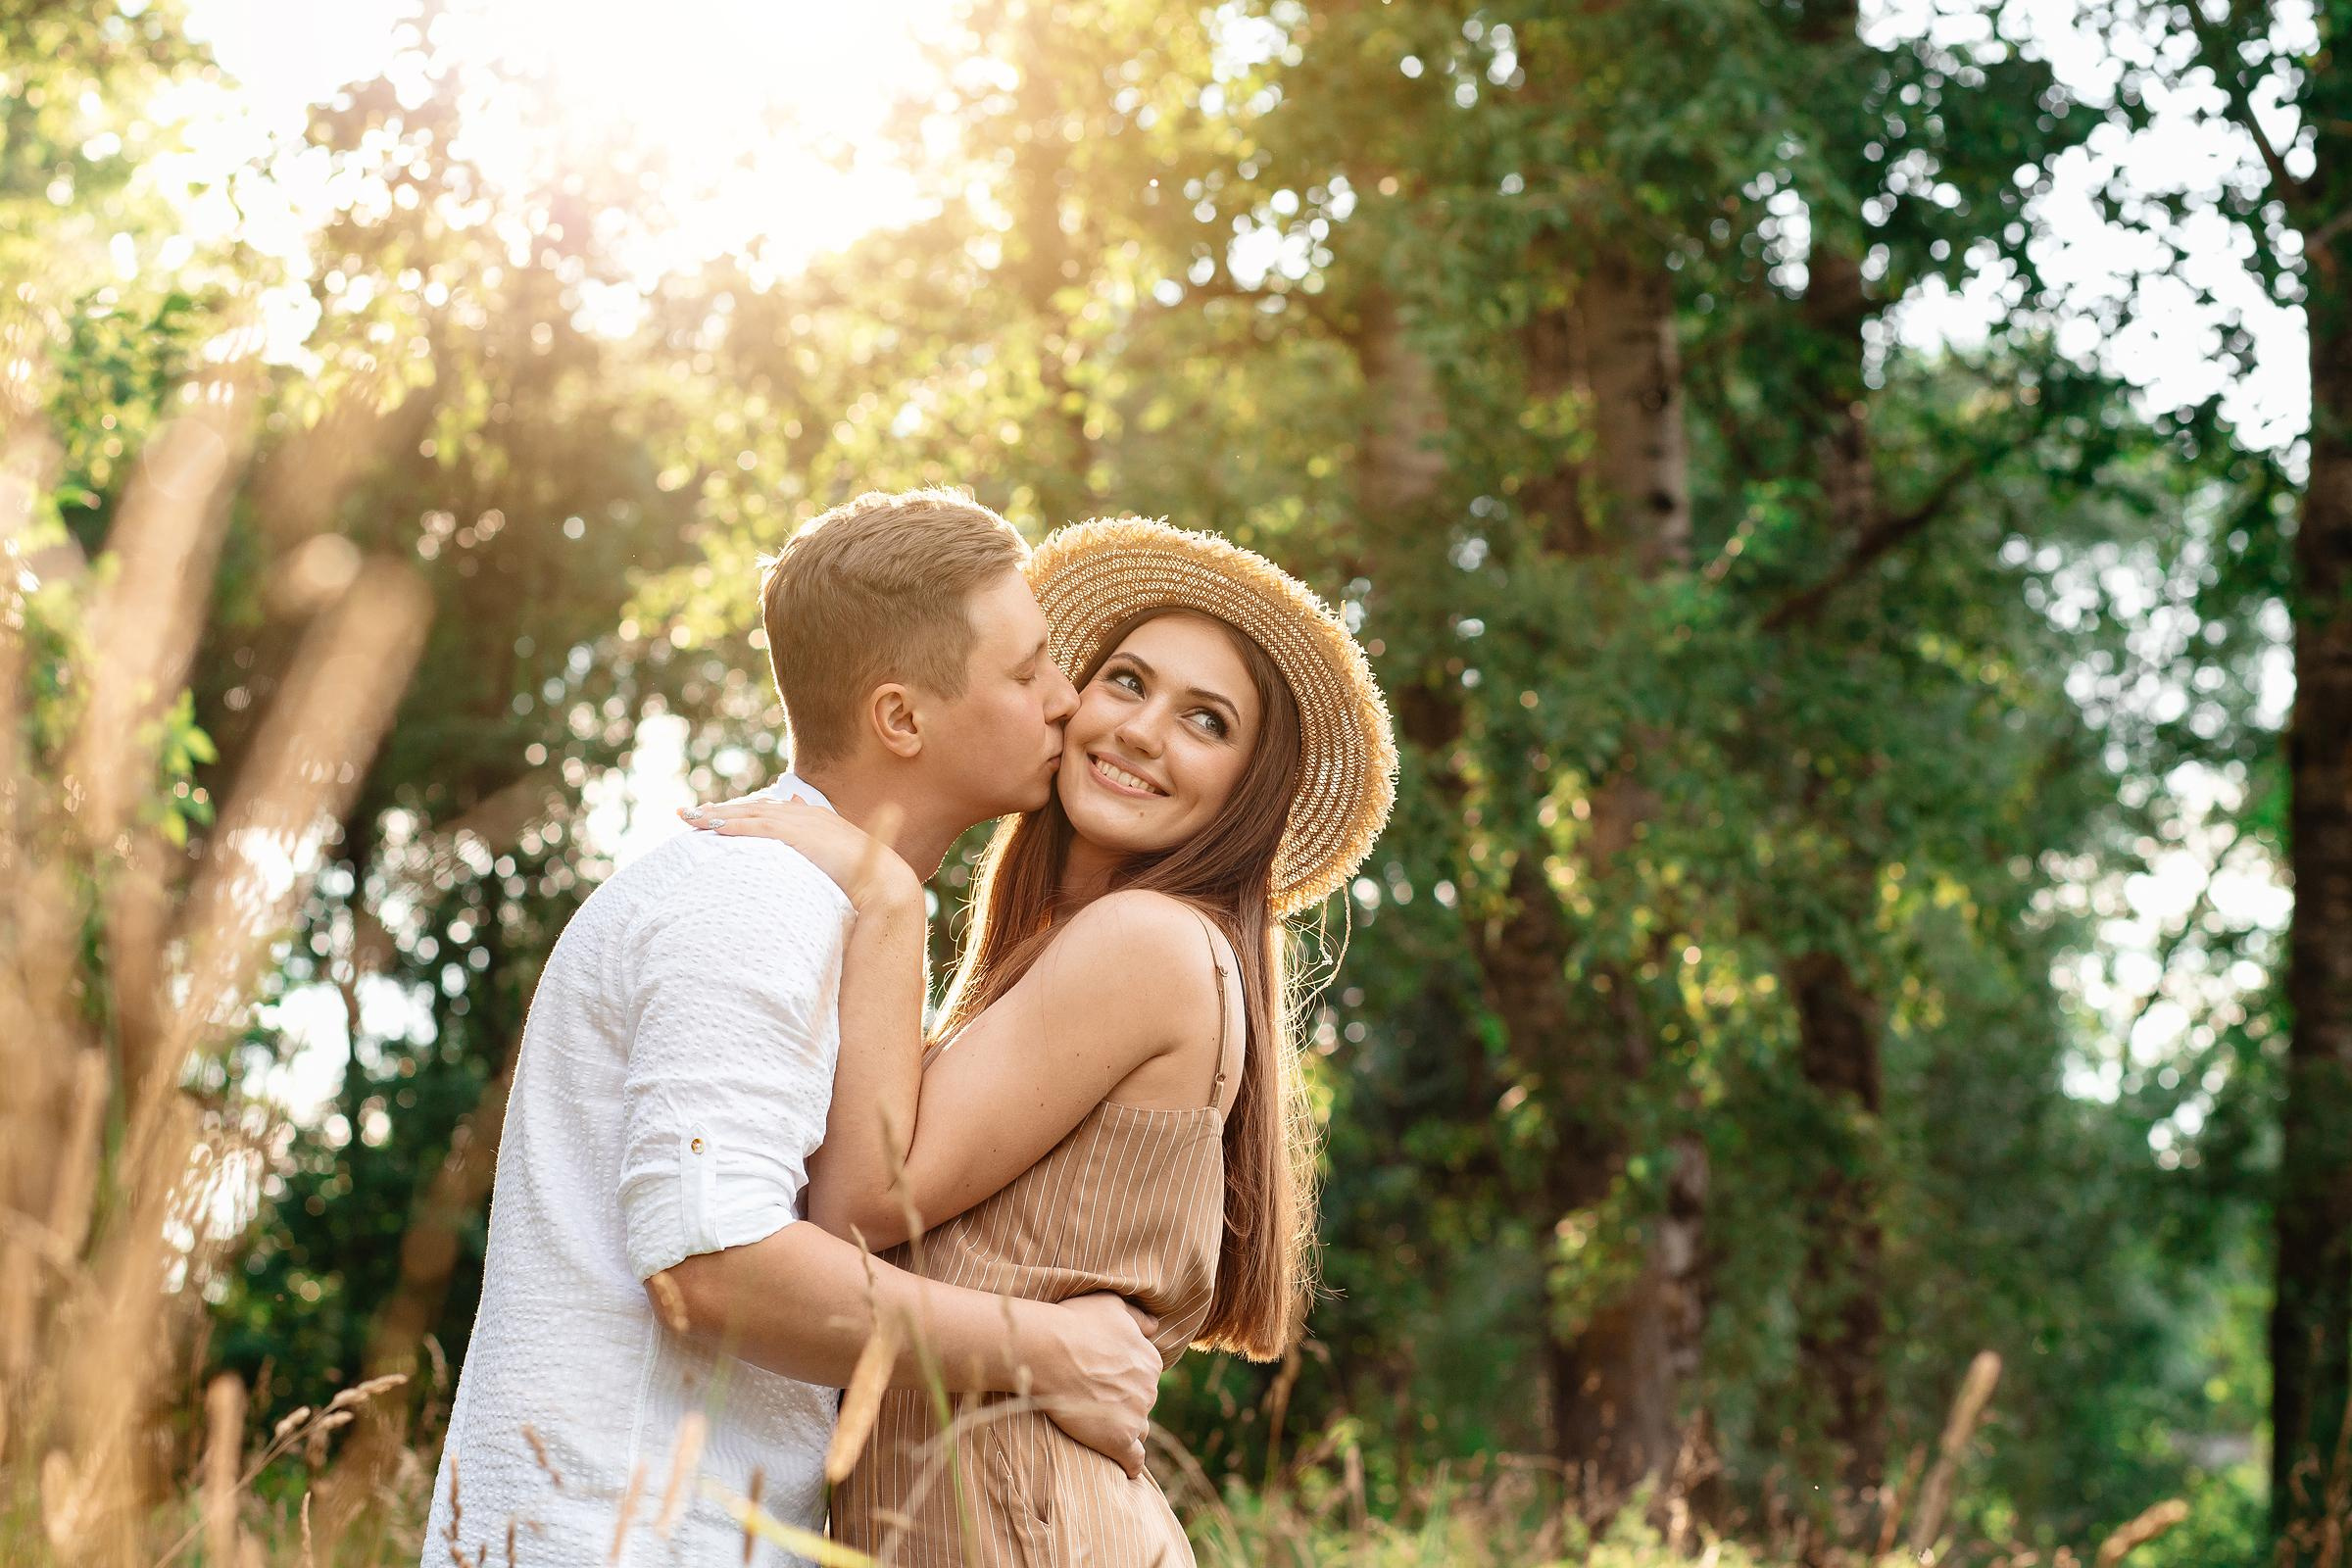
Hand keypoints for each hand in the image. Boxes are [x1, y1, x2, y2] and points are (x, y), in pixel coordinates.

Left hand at [680, 795, 920, 910]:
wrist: (884, 884)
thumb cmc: (868, 884)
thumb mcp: (840, 867)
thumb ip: (821, 859)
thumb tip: (810, 870)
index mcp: (819, 820)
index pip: (772, 811)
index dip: (744, 813)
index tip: (721, 816)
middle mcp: (808, 814)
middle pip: (755, 808)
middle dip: (722, 810)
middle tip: (691, 814)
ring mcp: (801, 821)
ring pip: (749, 813)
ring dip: (717, 815)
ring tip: (688, 818)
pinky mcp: (795, 833)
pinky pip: (754, 826)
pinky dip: (730, 825)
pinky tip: (708, 829)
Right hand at [1027, 1293, 1160, 1476]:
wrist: (1048, 1351)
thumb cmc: (1075, 1323)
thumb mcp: (1112, 1305)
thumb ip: (1138, 1316)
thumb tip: (1155, 1327)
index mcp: (1151, 1360)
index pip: (1146, 1377)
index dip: (1125, 1380)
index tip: (1104, 1382)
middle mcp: (1150, 1389)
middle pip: (1142, 1404)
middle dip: (1124, 1404)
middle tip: (1094, 1402)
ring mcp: (1136, 1416)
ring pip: (1138, 1430)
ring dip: (1125, 1431)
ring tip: (1101, 1430)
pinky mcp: (1119, 1440)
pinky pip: (1134, 1460)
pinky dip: (1130, 1464)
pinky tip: (1124, 1468)